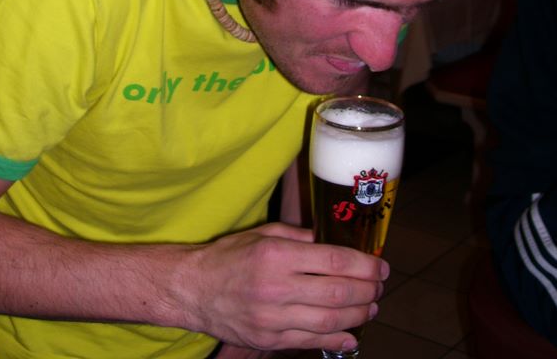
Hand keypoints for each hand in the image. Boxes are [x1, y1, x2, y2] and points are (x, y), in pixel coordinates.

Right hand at [181, 222, 387, 352]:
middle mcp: (276, 287)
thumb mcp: (264, 234)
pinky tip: (352, 334)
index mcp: (277, 255)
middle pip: (336, 293)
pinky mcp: (268, 339)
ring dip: (357, 315)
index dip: (364, 265)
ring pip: (328, 321)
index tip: (380, 266)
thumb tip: (333, 243)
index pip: (333, 260)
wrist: (195, 289)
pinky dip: (336, 340)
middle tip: (380, 286)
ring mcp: (273, 317)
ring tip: (371, 307)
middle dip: (367, 290)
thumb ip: (300, 237)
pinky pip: (310, 342)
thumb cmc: (230, 256)